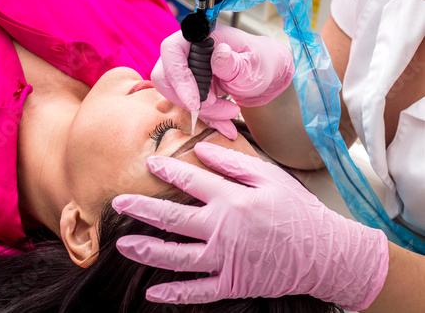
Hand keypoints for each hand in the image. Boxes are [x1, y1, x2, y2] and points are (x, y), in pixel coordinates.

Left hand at [112, 142, 388, 310]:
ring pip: (177, 257)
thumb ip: (234, 162)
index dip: (167, 171)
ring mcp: (225, 260)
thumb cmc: (298, 211)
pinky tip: (152, 291)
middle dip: (141, 210)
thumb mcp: (270, 177)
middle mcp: (223, 229)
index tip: (149, 165)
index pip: (190, 181)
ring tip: (123, 245)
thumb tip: (202, 149)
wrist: (325, 253)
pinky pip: (198, 292)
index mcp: (232, 200)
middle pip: (173, 218)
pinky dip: (175, 293)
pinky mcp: (232, 283)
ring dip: (148, 251)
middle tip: (118, 204)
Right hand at [151, 24, 294, 138]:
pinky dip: (205, 116)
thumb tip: (218, 54)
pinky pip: (187, 104)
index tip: (195, 102)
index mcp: (202, 36)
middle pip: (165, 76)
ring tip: (228, 112)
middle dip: (188, 99)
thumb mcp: (253, 66)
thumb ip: (234, 63)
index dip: (178, 76)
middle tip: (215, 106)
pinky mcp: (189, 86)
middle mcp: (188, 49)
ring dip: (200, 110)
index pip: (172, 50)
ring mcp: (186, 68)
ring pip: (174, 94)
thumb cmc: (260, 63)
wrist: (264, 75)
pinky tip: (225, 122)